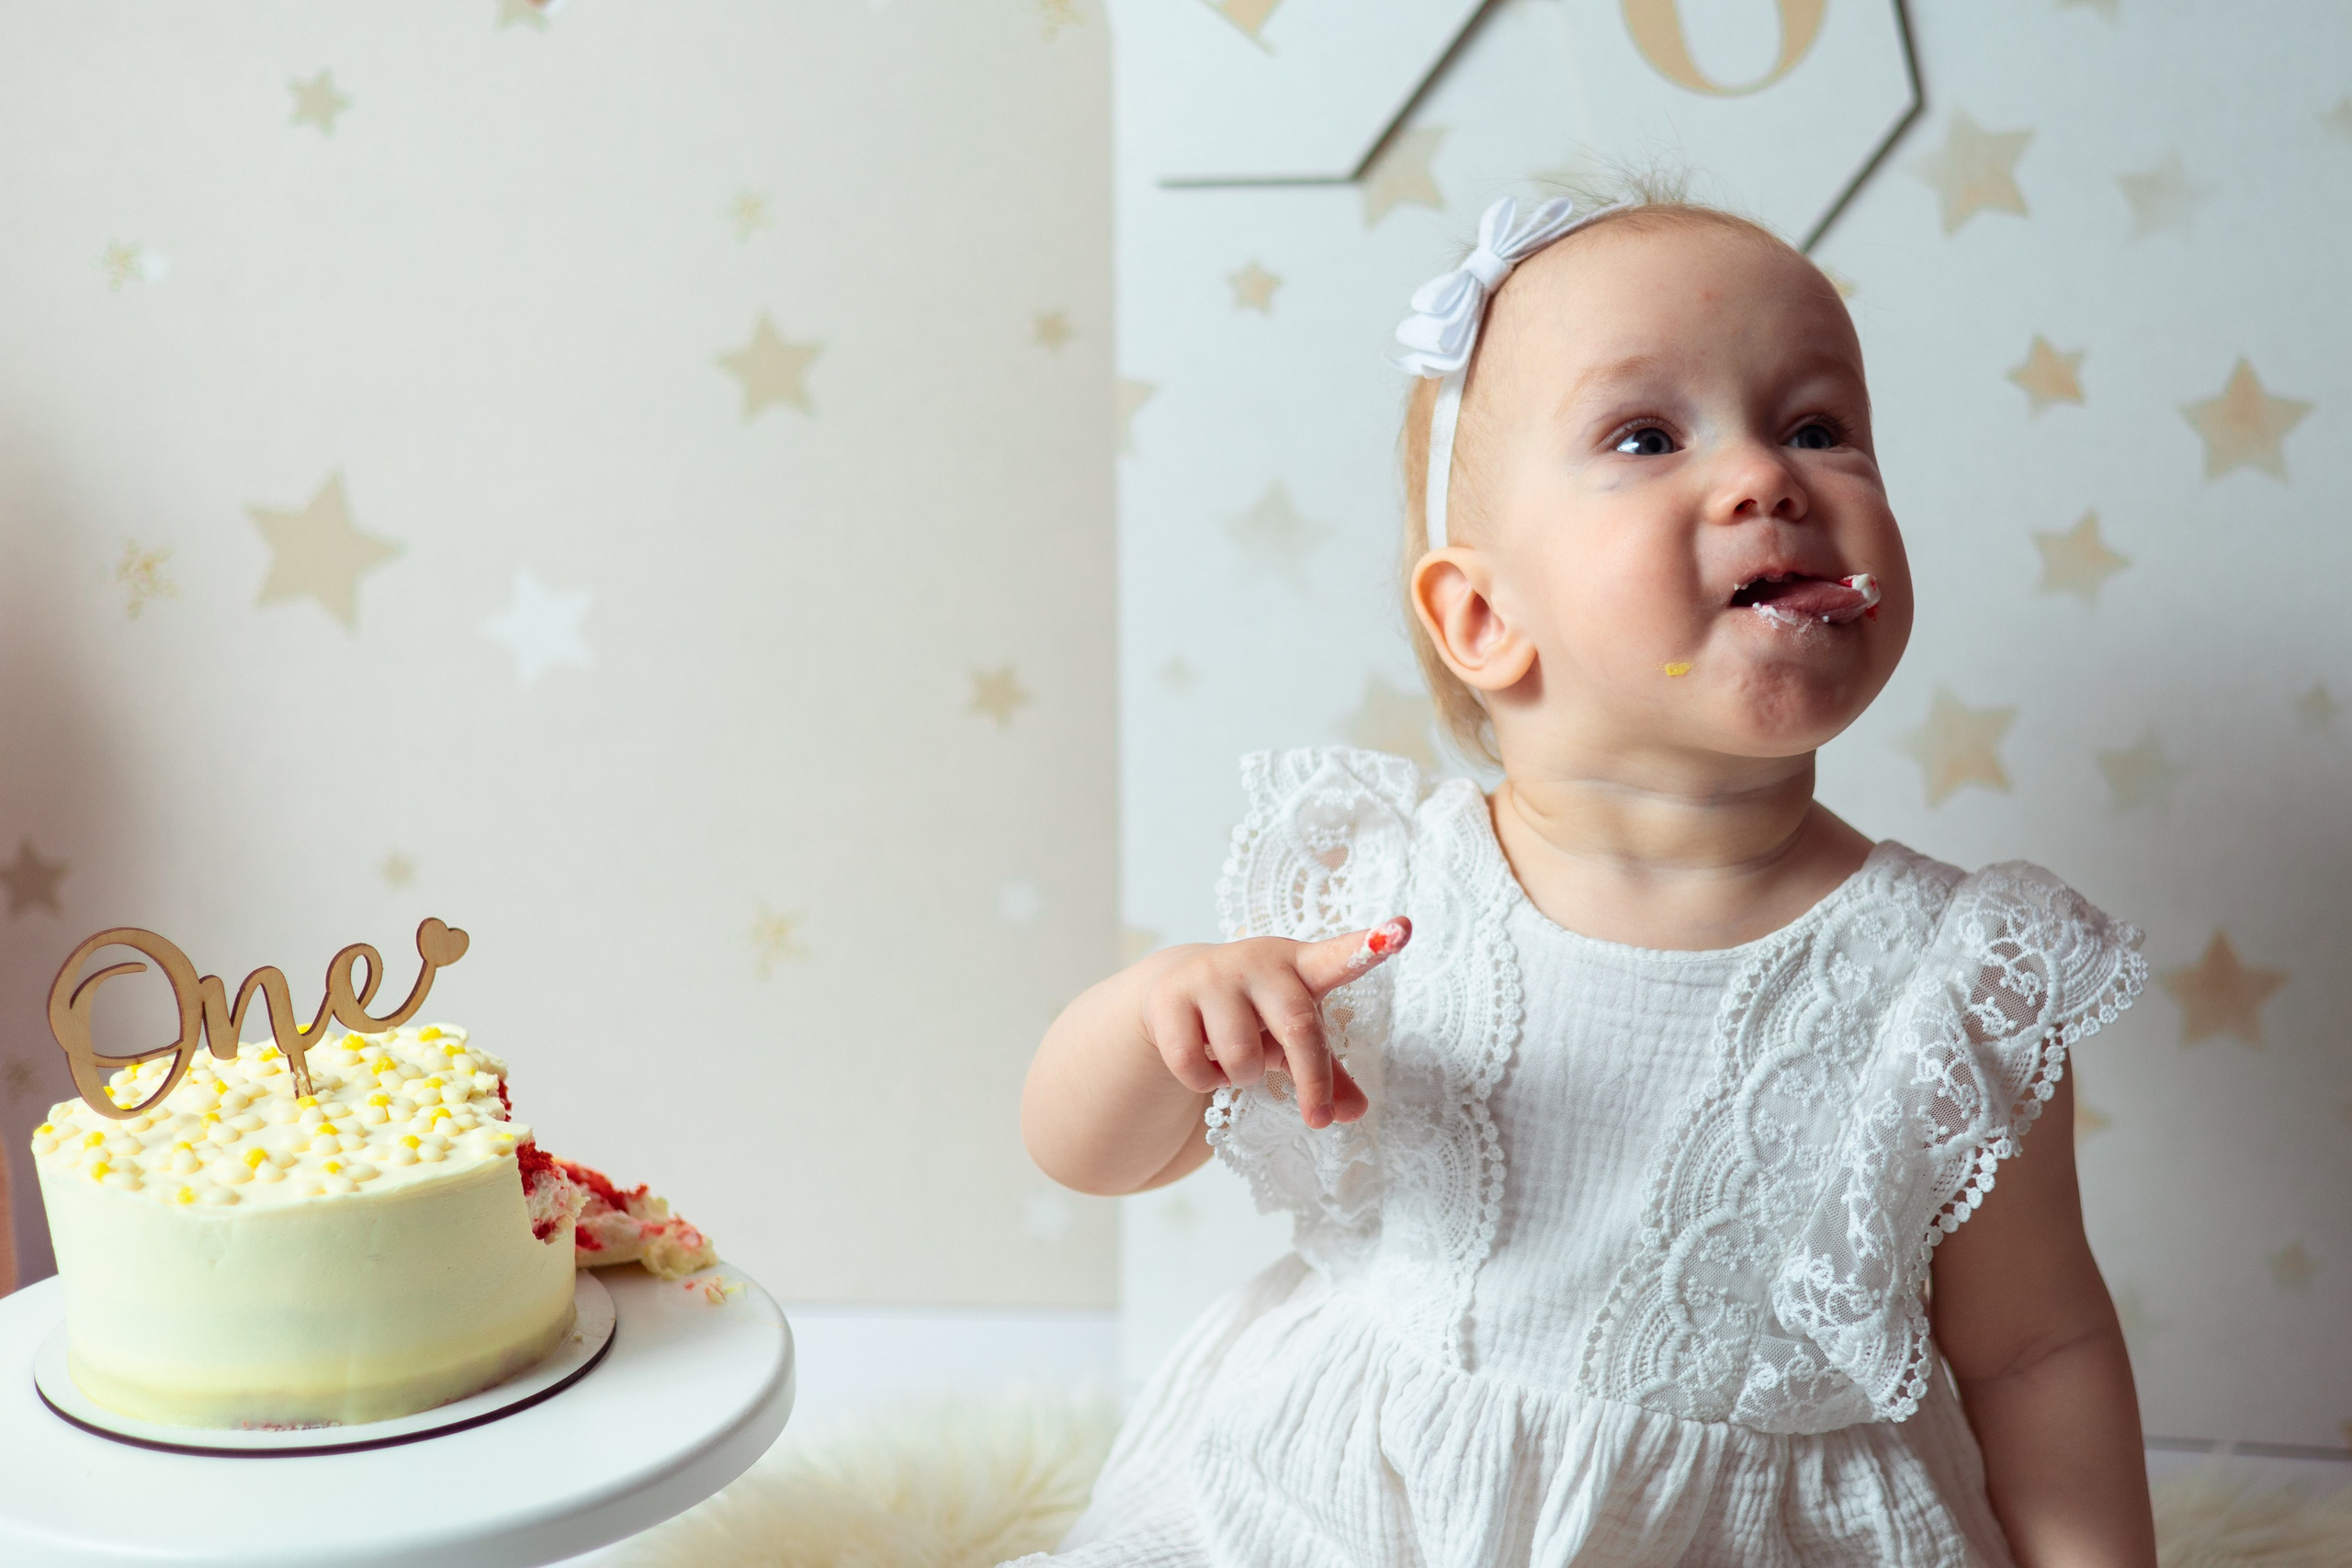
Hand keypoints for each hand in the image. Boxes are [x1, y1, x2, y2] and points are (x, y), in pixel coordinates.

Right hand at [1141, 918, 1410, 1129]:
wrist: (1175, 991)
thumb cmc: (1253, 1014)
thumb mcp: (1294, 1037)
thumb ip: (1328, 1073)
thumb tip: (1354, 1112)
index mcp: (1301, 967)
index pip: (1341, 956)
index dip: (1372, 945)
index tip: (1402, 929)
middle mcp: (1260, 963)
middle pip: (1299, 1027)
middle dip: (1311, 1080)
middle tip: (1319, 1118)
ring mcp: (1213, 975)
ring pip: (1242, 1059)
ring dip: (1242, 1077)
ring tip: (1234, 1057)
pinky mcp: (1171, 996)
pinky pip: (1195, 1067)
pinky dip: (1203, 1082)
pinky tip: (1202, 1058)